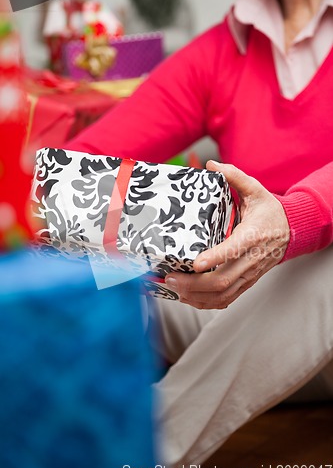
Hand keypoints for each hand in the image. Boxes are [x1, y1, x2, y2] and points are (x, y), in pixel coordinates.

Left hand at [165, 161, 289, 309]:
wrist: (292, 231)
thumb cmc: (270, 211)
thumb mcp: (256, 190)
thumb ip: (235, 176)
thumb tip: (211, 165)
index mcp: (253, 235)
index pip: (233, 250)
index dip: (214, 258)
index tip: (194, 262)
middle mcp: (251, 259)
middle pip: (223, 280)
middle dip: (194, 283)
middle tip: (171, 278)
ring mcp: (249, 274)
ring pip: (223, 294)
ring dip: (196, 296)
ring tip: (174, 289)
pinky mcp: (246, 282)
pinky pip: (227, 299)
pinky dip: (206, 303)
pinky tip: (189, 299)